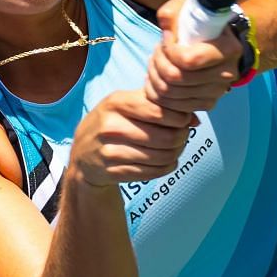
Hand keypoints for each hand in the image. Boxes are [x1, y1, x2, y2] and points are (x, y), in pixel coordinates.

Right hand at [71, 88, 199, 186]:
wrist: (82, 154)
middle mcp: (111, 127)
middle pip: (166, 137)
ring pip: (162, 157)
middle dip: (181, 138)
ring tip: (176, 149)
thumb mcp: (126, 104)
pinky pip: (153, 172)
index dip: (180, 117)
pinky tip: (166, 161)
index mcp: (116, 103)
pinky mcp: (113, 172)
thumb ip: (158, 103)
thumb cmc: (112, 122)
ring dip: (176, 154)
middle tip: (183, 137)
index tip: (183, 120)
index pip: (160, 111)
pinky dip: (166, 167)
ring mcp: (110, 152)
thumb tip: (195, 119)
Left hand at [142, 0, 244, 112]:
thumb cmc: (201, 24)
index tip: (166, 39)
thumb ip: (173, 13)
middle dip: (157, 64)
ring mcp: (218, 92)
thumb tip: (166, 27)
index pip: (188, 60)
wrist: (218, 43)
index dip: (168, 51)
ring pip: (171, 93)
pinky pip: (174, 106)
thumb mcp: (187, 8)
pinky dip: (159, 94)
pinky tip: (157, 79)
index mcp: (228, 49)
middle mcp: (227, 73)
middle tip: (156, 52)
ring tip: (154, 64)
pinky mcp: (207, 104)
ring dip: (154, 78)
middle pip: (176, 79)